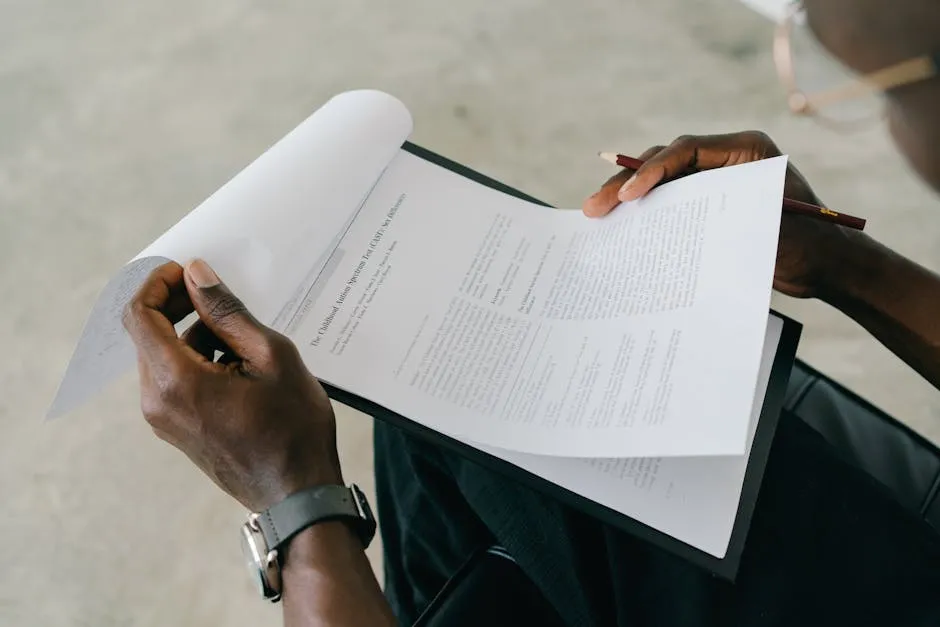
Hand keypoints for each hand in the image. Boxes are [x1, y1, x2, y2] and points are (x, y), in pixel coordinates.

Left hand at [123, 259, 341, 511]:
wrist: (298, 495)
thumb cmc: (294, 429)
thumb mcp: (271, 356)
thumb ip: (228, 312)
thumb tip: (197, 276)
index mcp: (176, 381)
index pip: (139, 314)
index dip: (158, 283)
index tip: (189, 272)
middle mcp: (157, 402)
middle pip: (149, 334)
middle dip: (180, 307)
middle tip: (221, 296)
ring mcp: (165, 420)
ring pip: (164, 357)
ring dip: (195, 335)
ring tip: (245, 341)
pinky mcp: (178, 430)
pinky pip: (175, 380)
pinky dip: (199, 360)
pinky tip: (240, 366)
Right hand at [582, 131, 855, 298]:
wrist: (827, 267)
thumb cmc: (809, 244)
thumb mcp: (768, 225)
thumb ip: (722, 213)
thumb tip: (669, 217)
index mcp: (746, 149)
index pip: (687, 149)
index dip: (652, 169)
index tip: (629, 195)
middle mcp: (726, 158)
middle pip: (665, 162)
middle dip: (627, 182)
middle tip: (595, 206)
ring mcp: (715, 180)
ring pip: (661, 182)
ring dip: (628, 197)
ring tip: (595, 214)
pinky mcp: (707, 204)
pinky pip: (669, 202)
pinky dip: (645, 213)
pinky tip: (619, 228)